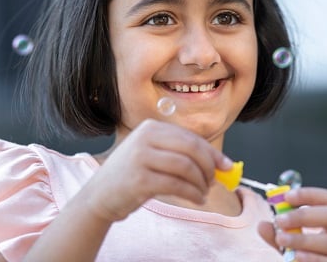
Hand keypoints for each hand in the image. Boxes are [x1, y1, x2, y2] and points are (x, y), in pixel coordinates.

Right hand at [84, 118, 232, 222]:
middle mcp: (145, 137)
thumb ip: (184, 155)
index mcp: (151, 127)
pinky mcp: (139, 179)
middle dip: (209, 167)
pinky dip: (192, 193)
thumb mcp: (155, 156)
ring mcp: (140, 157)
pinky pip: (177, 185)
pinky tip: (196, 199)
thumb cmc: (133, 175)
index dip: (213, 153)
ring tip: (203, 193)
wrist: (98, 196)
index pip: (191, 138)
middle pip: (191, 149)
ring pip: (186, 167)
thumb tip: (223, 164)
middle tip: (214, 182)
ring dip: (201, 183)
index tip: (227, 167)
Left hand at [258, 187, 326, 261]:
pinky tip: (296, 257)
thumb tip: (262, 225)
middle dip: (303, 216)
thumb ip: (281, 236)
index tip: (286, 197)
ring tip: (282, 239)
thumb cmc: (317, 260)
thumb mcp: (297, 245)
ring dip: (304, 239)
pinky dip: (313, 259)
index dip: (308, 194)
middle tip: (280, 220)